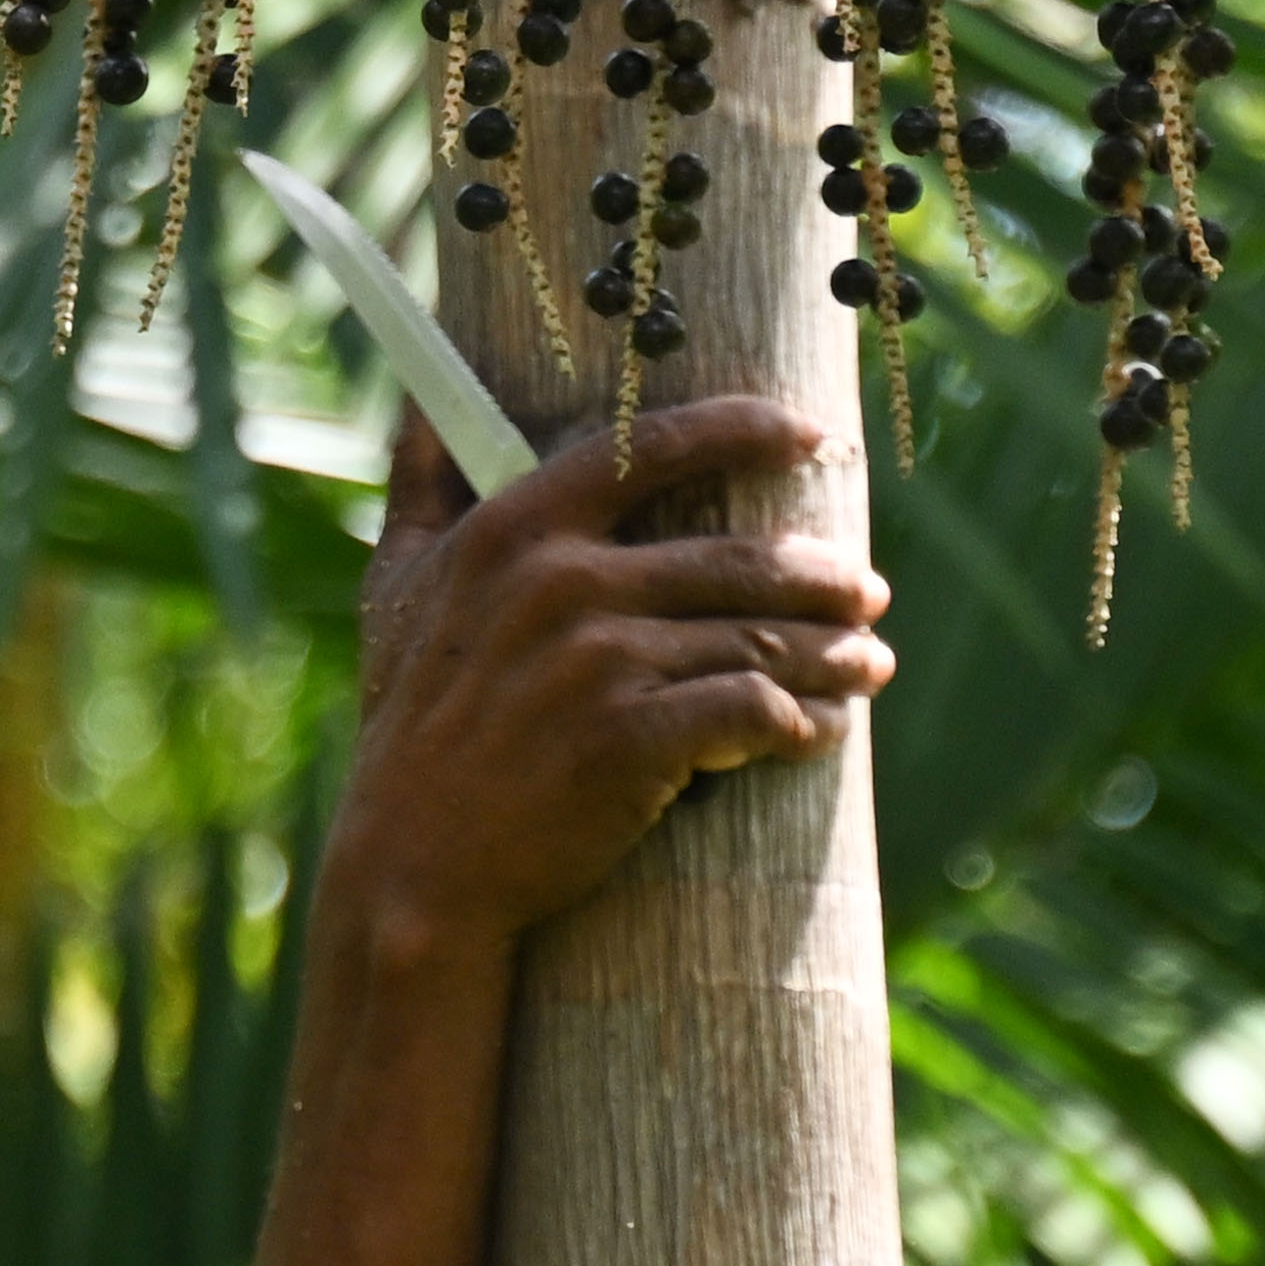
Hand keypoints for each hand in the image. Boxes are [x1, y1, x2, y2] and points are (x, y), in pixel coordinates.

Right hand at [325, 401, 890, 983]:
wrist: (413, 865)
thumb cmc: (411, 723)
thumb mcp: (395, 587)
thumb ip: (422, 485)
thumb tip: (423, 400)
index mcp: (515, 530)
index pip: (652, 449)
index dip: (745, 430)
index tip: (811, 435)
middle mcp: (561, 584)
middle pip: (737, 558)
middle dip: (824, 576)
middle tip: (869, 593)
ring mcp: (599, 663)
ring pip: (758, 639)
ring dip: (832, 654)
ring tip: (869, 664)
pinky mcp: (631, 742)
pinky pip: (754, 713)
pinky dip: (804, 722)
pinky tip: (826, 729)